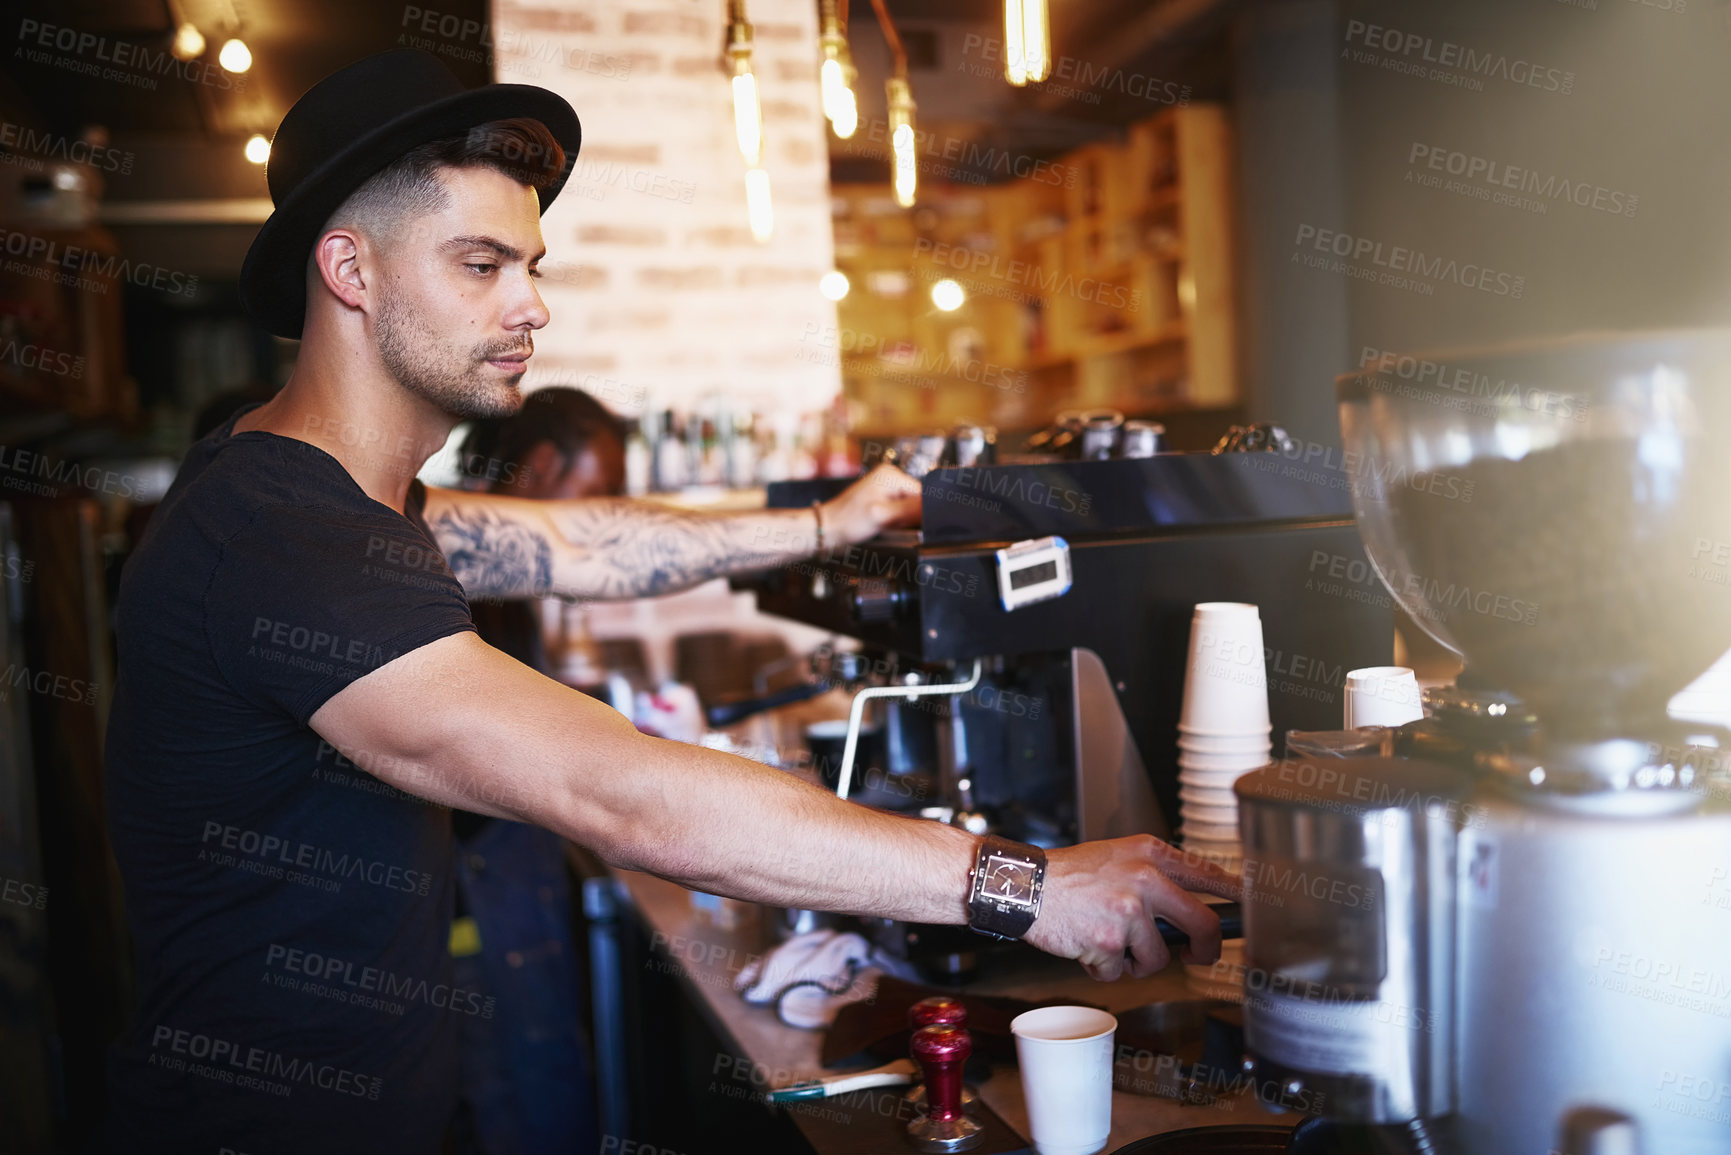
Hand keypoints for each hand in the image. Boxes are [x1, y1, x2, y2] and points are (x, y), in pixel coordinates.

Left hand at [821, 463, 920, 547]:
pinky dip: (894, 523)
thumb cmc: (847, 521)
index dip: (919, 512)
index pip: (922, 494)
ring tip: (883, 525)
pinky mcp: (882, 501)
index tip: (905, 522)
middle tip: (890, 524)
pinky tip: (883, 526)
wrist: (827, 530)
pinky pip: (899, 514)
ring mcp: (886, 490)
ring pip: (908, 510)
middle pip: (916, 502)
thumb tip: (933, 507)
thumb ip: (910, 510)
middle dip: (908, 517)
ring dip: (901, 522)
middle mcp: (890, 478)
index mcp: (892, 475)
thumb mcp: (882, 515)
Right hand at [1023, 835, 1242, 981]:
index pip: (1211, 875)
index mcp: (1151, 855)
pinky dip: (1104, 968)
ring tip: (1109, 942)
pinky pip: (1119, 972)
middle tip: (1197, 956)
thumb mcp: (1119, 857)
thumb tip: (1192, 909)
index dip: (1239, 896)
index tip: (1256, 907)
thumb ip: (1156, 876)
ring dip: (1135, 961)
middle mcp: (1146, 879)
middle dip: (1206, 950)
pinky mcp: (1108, 942)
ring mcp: (1128, 911)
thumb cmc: (1070, 875)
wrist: (1026, 886)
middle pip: (1206, 925)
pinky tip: (1086, 946)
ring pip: (1159, 958)